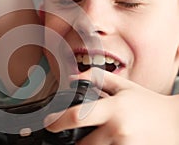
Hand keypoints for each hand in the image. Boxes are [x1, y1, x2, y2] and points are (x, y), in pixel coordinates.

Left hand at [44, 68, 178, 144]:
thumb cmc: (149, 104)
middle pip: (82, 144)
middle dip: (76, 140)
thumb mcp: (124, 87)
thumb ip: (97, 78)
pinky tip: (110, 141)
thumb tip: (72, 77)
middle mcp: (118, 130)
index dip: (57, 122)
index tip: (49, 124)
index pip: (77, 117)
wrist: (178, 124)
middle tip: (80, 133)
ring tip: (102, 136)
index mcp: (114, 109)